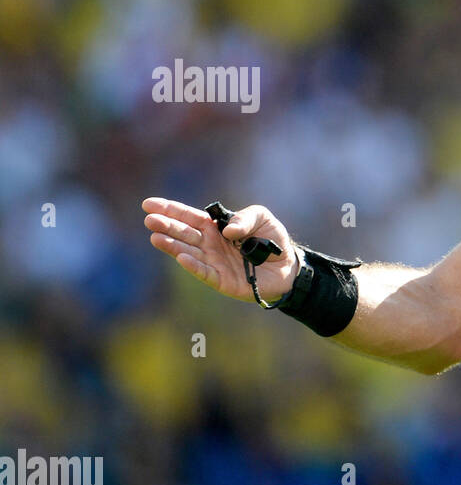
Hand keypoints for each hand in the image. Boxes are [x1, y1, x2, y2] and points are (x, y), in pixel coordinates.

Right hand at [142, 197, 298, 302]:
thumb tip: (228, 231)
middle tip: (150, 220)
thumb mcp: (261, 218)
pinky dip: (193, 265)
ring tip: (156, 237)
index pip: (189, 217)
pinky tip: (181, 257)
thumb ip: (245, 218)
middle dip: (166, 226)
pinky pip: (205, 272)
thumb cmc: (271, 239)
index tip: (149, 204)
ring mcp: (214, 263)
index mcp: (215, 227)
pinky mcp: (222, 280)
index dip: (170, 210)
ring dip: (172, 246)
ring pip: (189, 252)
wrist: (288, 266)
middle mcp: (210, 245)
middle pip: (184, 233)